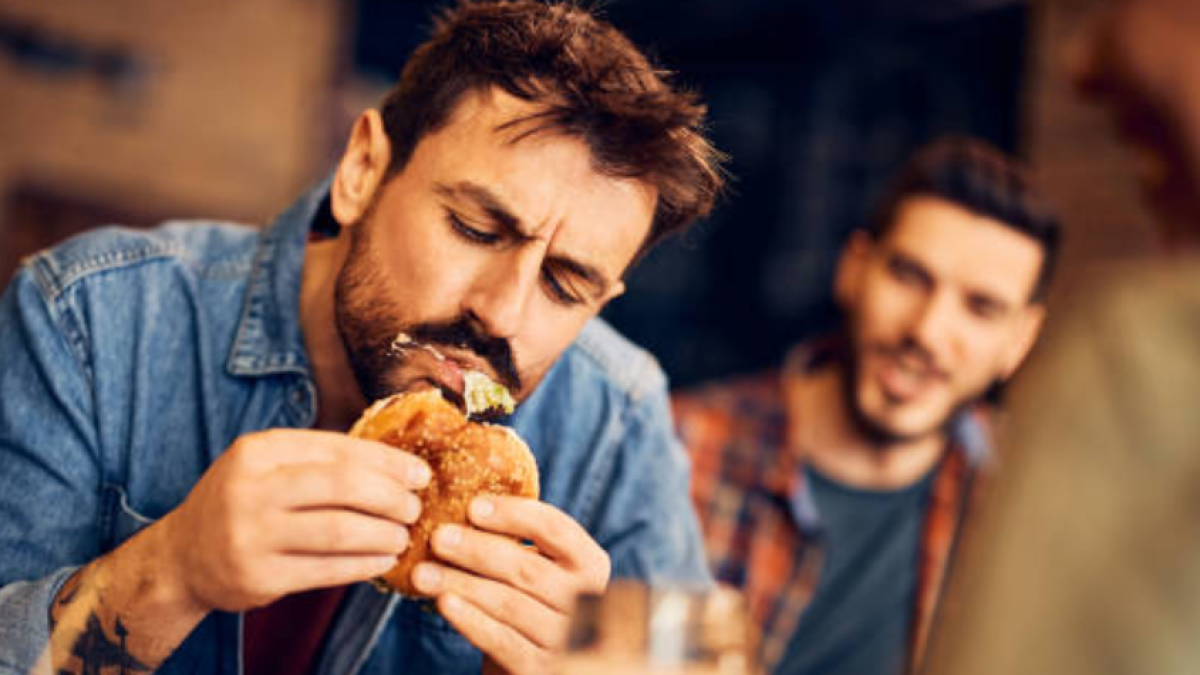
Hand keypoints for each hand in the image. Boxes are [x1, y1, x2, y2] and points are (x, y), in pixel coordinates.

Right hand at [159, 429, 430, 611]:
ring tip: (403, 536)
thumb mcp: (267, 466)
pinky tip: (383, 560)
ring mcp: (251, 535)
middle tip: (414, 507)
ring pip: (340, 531)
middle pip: (343, 486)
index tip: (420, 473)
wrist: (183, 556)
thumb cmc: (244, 502)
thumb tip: (398, 464)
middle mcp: (251, 489)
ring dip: (383, 534)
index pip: (339, 449)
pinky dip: (364, 565)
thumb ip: (320, 460)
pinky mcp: (258, 577)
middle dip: (390, 497)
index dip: (388, 462)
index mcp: (259, 451)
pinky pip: (326, 570)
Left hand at [410, 496, 610, 674]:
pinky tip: (444, 603)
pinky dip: (470, 619)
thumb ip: (516, 538)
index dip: (514, 514)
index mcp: (590, 563)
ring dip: (462, 584)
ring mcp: (566, 638)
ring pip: (510, 604)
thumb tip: (466, 498)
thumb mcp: (534, 567)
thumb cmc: (528, 601)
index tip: (472, 506)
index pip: (555, 528)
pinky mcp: (541, 670)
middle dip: (478, 550)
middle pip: (528, 568)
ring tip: (424, 573)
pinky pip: (502, 641)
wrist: (534, 659)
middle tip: (438, 538)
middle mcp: (585, 599)